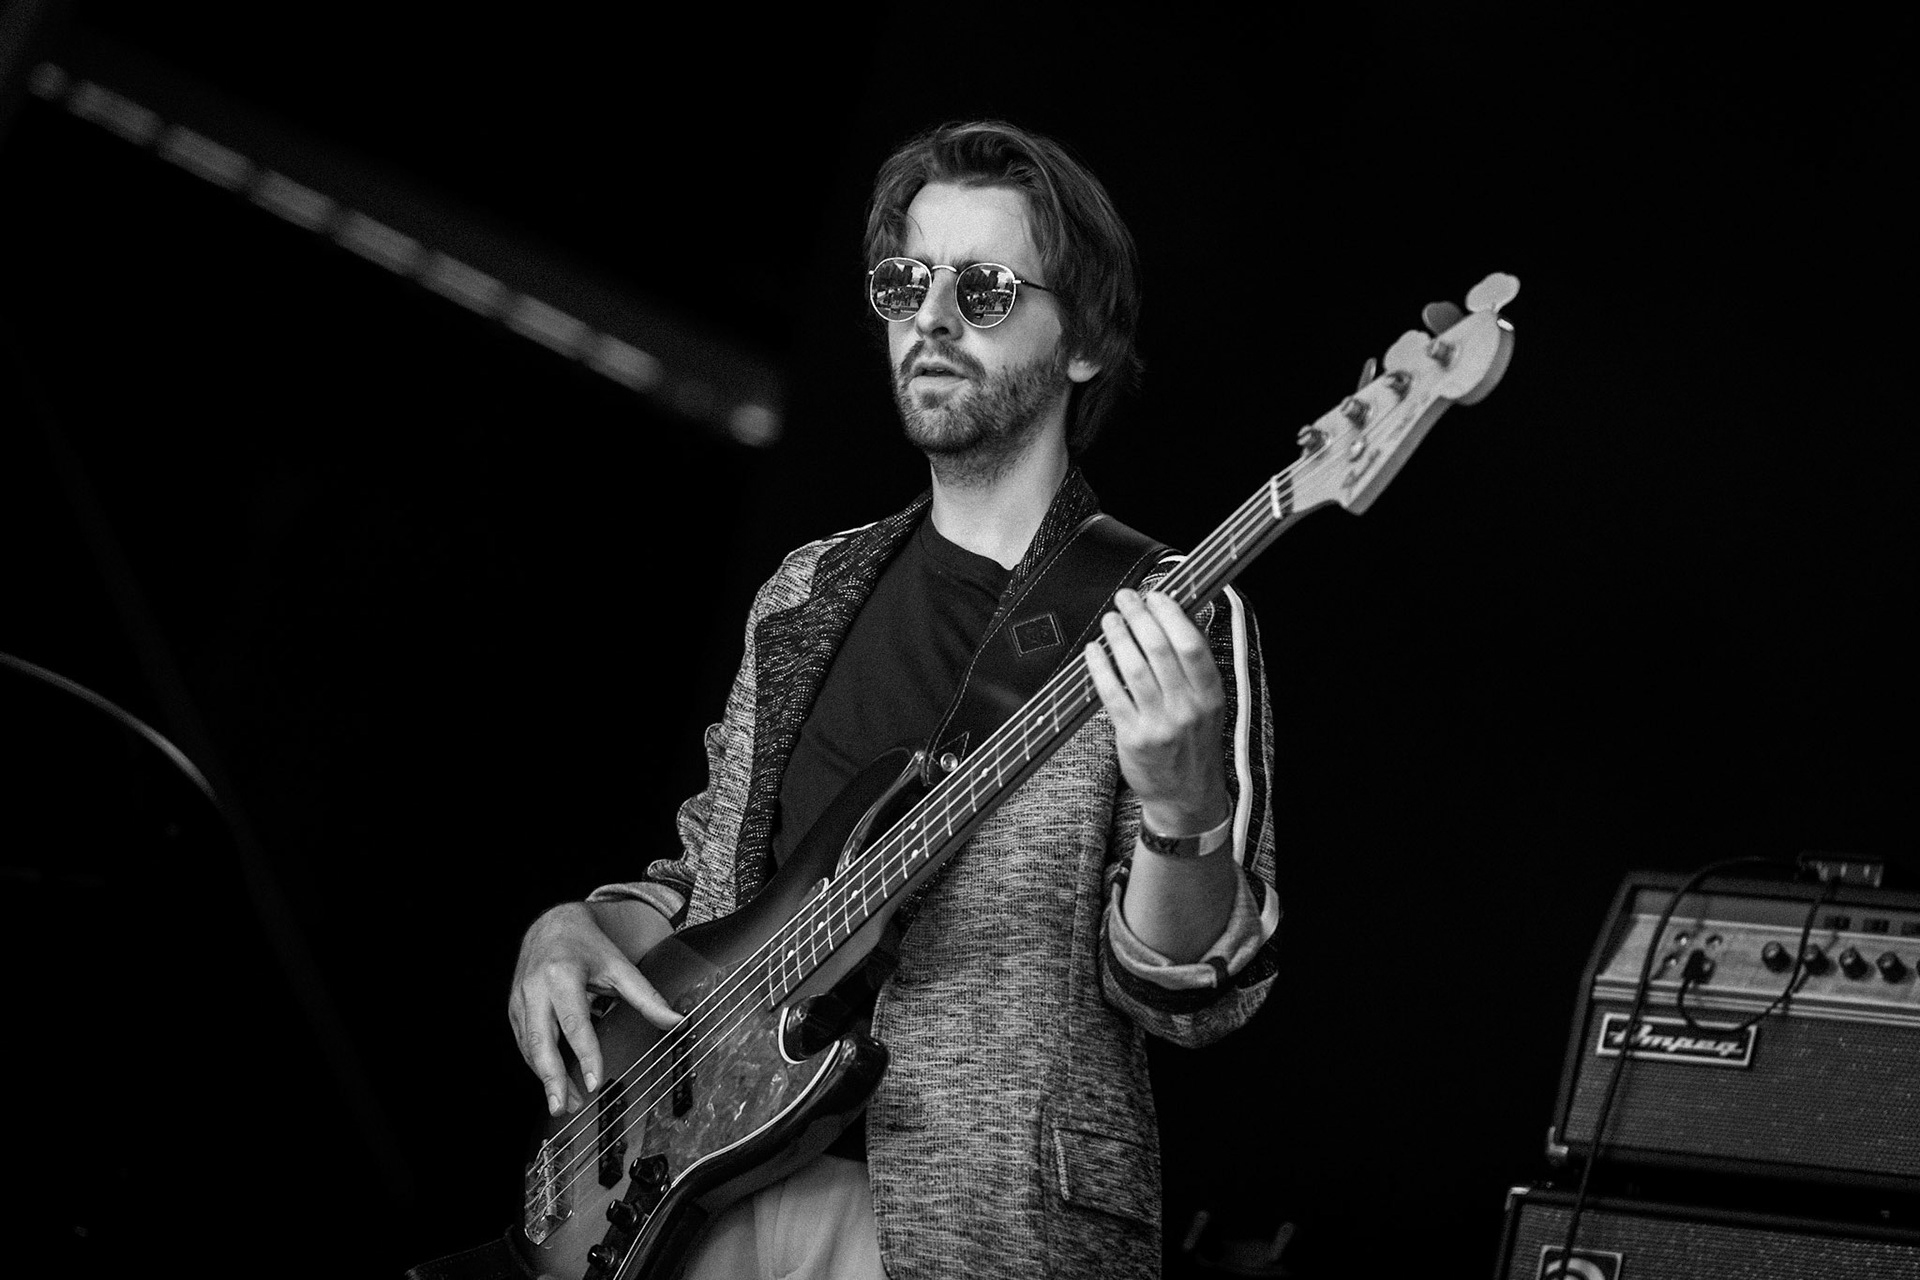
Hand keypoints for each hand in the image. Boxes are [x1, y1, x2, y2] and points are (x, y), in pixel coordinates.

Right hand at [508, 901, 679, 1115]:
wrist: (553, 926)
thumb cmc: (588, 947)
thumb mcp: (620, 967)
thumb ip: (647, 997)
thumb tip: (676, 1020)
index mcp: (563, 975)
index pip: (574, 1022)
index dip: (585, 1054)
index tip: (594, 1082)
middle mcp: (535, 988)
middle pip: (541, 1041)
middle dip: (551, 1078)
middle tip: (565, 1107)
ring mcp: (520, 1000)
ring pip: (530, 1048)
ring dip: (547, 1079)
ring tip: (566, 1102)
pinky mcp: (514, 1010)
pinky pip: (524, 1043)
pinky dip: (538, 1065)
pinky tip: (553, 1081)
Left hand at [1084, 588, 1230, 833]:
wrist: (1186, 795)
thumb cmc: (1194, 744)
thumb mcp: (1209, 706)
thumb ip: (1195, 668)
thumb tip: (1177, 620)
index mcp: (1211, 694)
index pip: (1191, 644)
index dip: (1171, 615)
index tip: (1156, 596)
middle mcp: (1188, 707)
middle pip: (1159, 650)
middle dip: (1139, 616)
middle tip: (1126, 598)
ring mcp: (1160, 723)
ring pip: (1134, 668)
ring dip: (1118, 636)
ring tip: (1110, 619)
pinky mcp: (1133, 737)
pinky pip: (1112, 693)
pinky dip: (1100, 667)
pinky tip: (1093, 651)